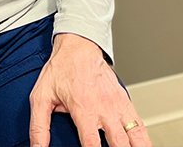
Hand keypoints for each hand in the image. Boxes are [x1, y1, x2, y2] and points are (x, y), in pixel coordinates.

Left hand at [28, 33, 150, 146]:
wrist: (78, 46)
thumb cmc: (60, 70)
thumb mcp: (41, 97)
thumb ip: (39, 126)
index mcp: (83, 109)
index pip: (92, 145)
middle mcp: (104, 109)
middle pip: (118, 144)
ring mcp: (117, 105)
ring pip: (135, 136)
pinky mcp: (125, 101)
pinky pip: (140, 125)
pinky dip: (143, 139)